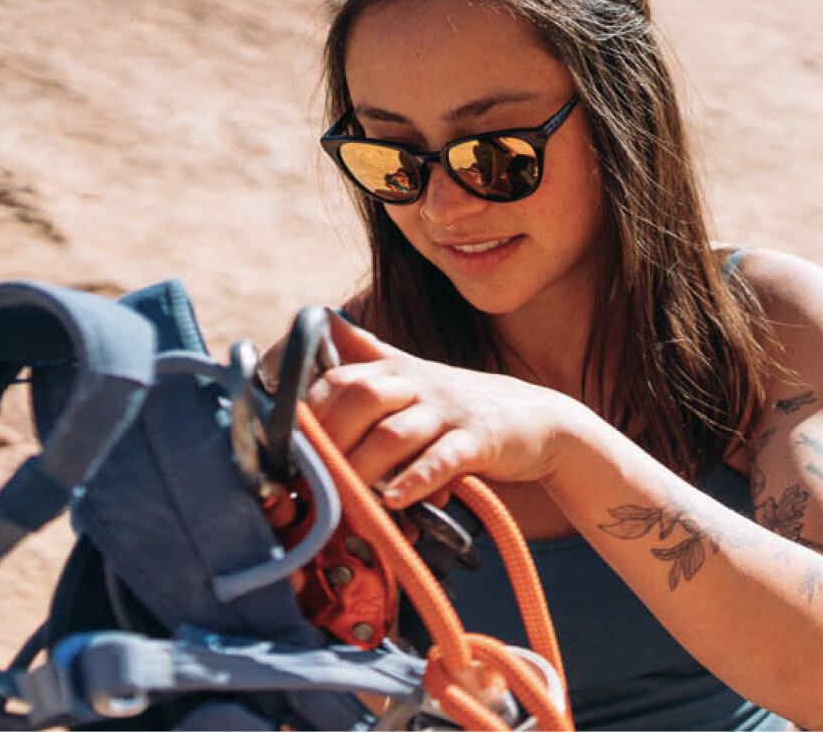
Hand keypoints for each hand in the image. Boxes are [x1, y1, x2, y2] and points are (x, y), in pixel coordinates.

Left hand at [304, 312, 579, 507]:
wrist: (538, 420)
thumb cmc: (462, 406)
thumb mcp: (415, 376)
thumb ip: (370, 355)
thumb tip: (324, 322)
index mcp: (395, 372)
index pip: (338, 380)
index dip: (307, 409)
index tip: (284, 446)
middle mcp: (418, 384)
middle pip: (361, 398)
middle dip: (328, 437)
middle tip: (306, 478)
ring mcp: (450, 410)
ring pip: (395, 433)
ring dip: (362, 466)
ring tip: (341, 496)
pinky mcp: (480, 439)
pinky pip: (444, 457)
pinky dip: (417, 478)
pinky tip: (394, 500)